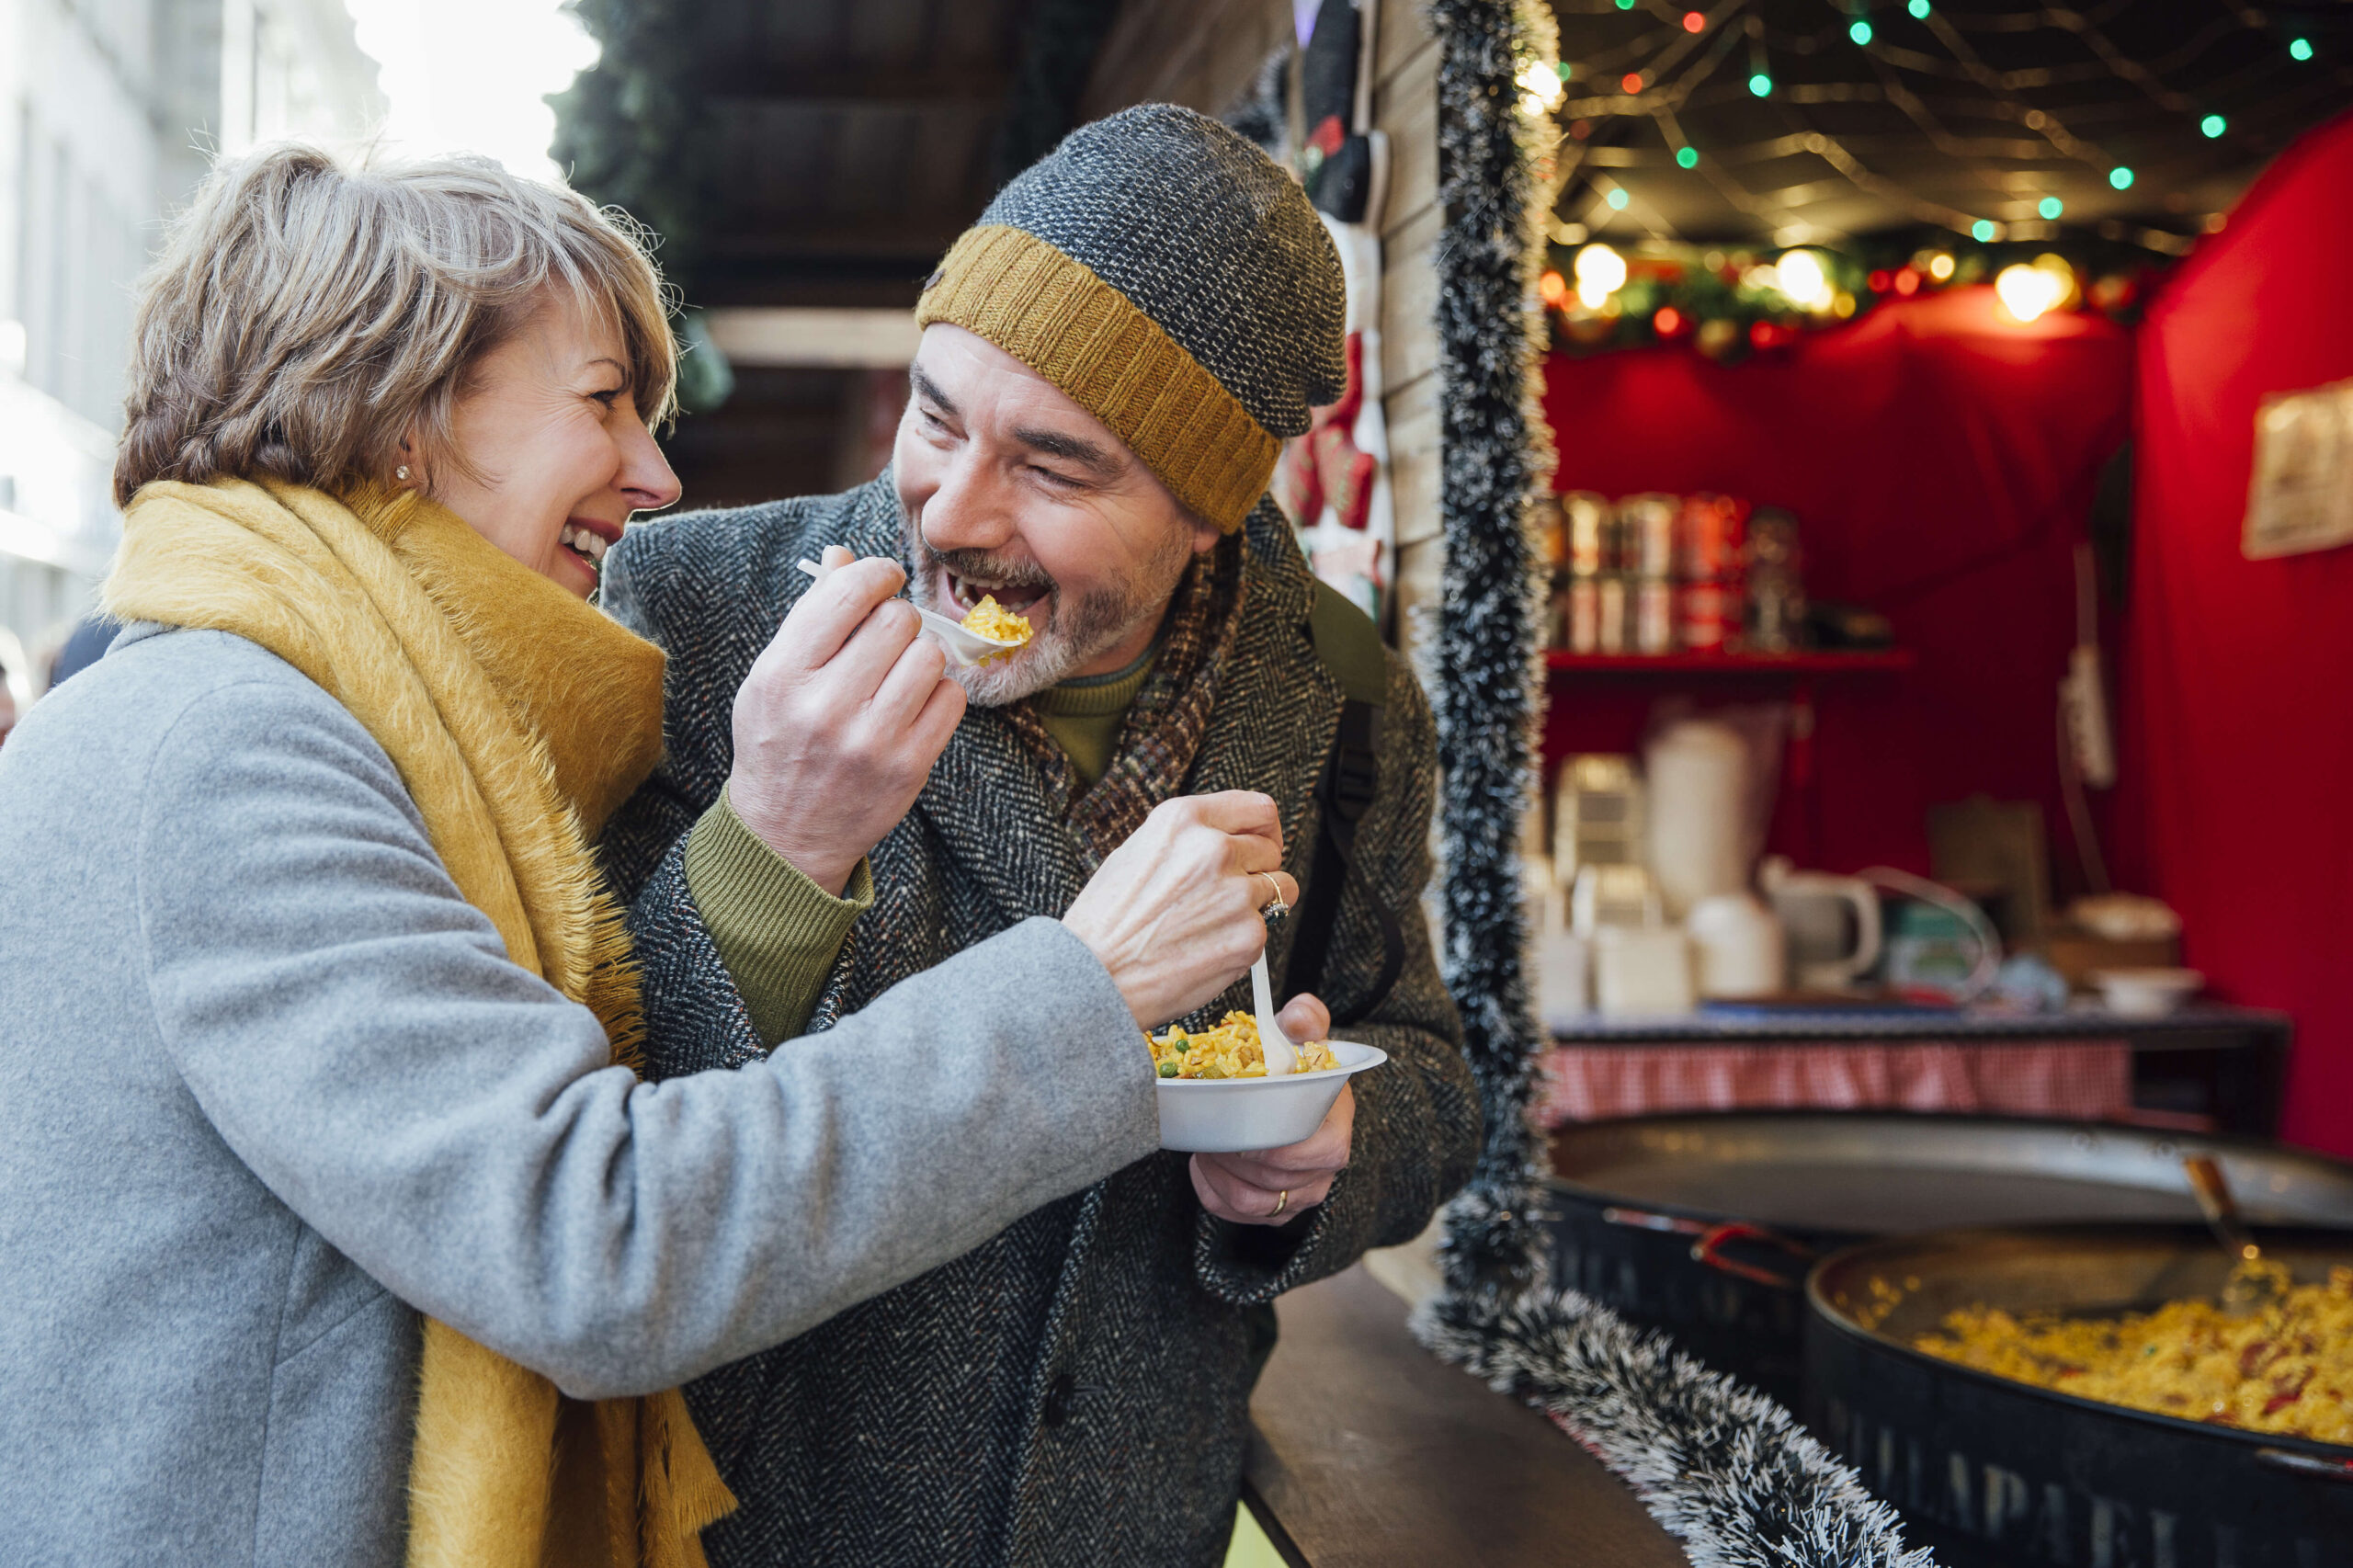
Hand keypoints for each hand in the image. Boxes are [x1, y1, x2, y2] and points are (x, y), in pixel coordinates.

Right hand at [727, 544, 965, 894]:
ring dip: (920, 657)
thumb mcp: (773, 678)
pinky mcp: (909, 767)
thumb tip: (843, 555)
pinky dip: (939, 694)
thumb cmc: (780, 743)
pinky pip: (952, 698)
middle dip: (897, 619)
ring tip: (897, 676)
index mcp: (783, 675)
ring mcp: (871, 740)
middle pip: (897, 620)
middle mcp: (825, 706)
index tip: (883, 578)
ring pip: (930, 655)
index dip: (876, 573)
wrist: (787, 835)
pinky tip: (913, 706)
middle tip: (885, 639)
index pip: (848, 593)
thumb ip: (809, 616)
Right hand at [1060, 791, 1298, 1029]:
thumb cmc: (1105, 922)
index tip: (1262, 843)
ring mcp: (1235, 893)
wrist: (1094, 977)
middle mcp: (1213, 849)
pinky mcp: (1248, 936)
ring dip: (1254, 905)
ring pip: (1279, 889)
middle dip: (1256, 871)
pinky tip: (1204, 948)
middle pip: (1271, 850)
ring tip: (1210, 924)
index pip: (1259, 810)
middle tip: (1226, 895)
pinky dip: (1242, 941)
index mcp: (1183, 820)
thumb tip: (1228, 839)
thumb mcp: (1138, 852)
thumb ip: (1188, 840)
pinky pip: (1264, 931)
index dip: (1265, 830)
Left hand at [1193, 994, 1349, 1226]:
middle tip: (1209, 1130)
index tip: (1240, 1129)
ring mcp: (1302, 1192)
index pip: (1322, 1152)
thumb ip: (1305, 1020)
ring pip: (1253, 1202)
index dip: (1278, 1148)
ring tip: (1204, 1143)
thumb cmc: (1294, 1062)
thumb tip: (1299, 1017)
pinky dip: (1212, 1190)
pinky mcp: (1277, 1209)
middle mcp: (1325, 1166)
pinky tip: (1203, 1163)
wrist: (1286, 1090)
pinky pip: (1237, 1213)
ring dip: (1218, 1174)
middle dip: (1234, 1157)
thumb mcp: (1302, 1035)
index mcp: (1336, 1124)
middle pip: (1277, 1180)